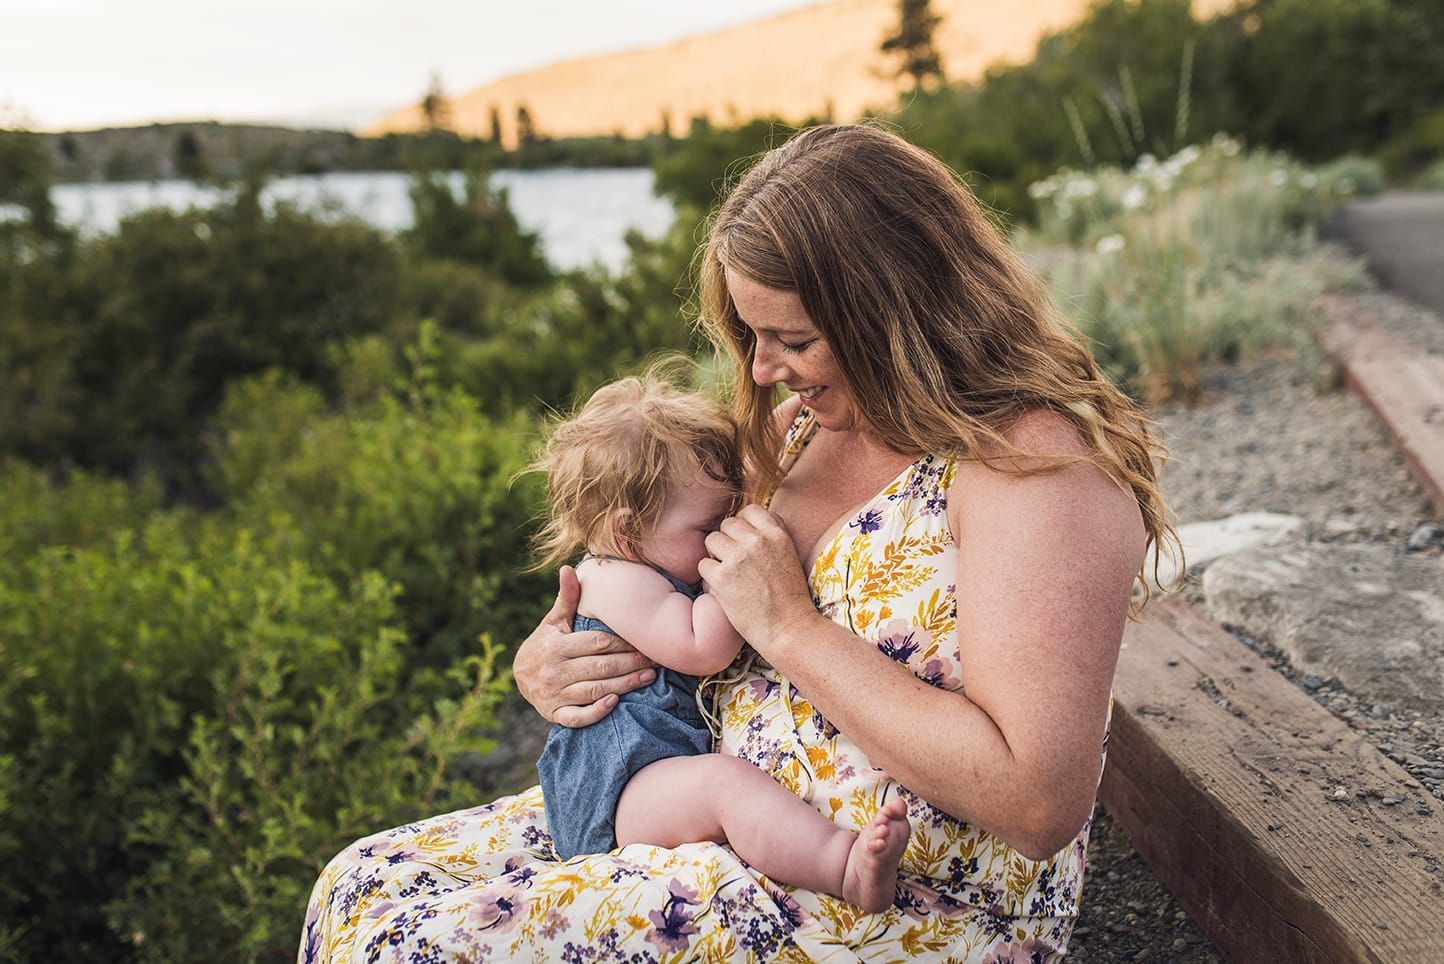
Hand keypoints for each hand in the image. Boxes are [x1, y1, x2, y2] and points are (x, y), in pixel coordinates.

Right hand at [513, 565, 657, 726]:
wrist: (519, 676)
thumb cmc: (545, 643)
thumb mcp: (554, 621)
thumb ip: (566, 598)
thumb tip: (568, 568)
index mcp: (557, 646)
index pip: (597, 644)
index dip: (622, 643)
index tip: (644, 641)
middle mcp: (555, 670)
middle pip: (601, 667)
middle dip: (631, 663)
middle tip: (656, 660)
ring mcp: (554, 694)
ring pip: (595, 690)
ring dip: (624, 685)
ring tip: (648, 677)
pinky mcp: (554, 714)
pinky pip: (577, 717)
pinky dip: (595, 712)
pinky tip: (615, 703)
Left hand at [698, 504, 815, 653]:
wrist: (788, 629)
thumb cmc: (790, 597)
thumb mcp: (790, 555)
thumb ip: (773, 533)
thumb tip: (751, 518)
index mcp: (776, 534)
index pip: (750, 510)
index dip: (743, 525)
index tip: (743, 541)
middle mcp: (757, 541)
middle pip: (727, 524)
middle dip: (727, 540)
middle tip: (734, 561)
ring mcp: (738, 558)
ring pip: (711, 540)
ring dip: (715, 555)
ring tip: (728, 573)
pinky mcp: (722, 577)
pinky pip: (703, 564)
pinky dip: (709, 577)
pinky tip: (722, 588)